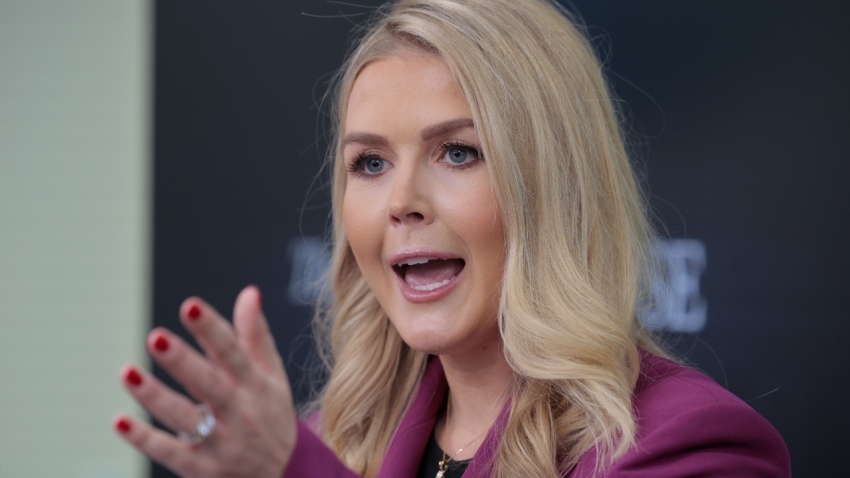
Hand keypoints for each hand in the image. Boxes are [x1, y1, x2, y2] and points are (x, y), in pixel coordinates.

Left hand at [114, 285, 296, 477]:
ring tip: (127, 373)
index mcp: (256, 385)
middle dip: (182, 361)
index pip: (234, 353)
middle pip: (209, 384)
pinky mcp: (202, 469)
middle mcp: (240, 413)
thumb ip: (255, 335)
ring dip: (155, 396)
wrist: (283, 475)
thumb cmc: (270, 415)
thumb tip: (248, 292)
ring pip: (185, 418)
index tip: (190, 305)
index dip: (212, 329)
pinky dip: (145, 439)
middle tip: (155, 337)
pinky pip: (171, 453)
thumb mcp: (272, 376)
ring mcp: (221, 443)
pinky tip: (120, 421)